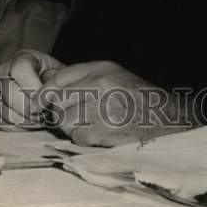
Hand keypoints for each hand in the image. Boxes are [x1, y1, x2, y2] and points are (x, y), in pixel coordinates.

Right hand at [0, 49, 62, 129]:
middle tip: (45, 113)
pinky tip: (32, 123)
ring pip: (6, 111)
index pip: (20, 69)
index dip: (34, 87)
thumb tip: (50, 95)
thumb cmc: (54, 78)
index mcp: (22, 57)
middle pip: (10, 93)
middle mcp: (3, 71)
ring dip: (27, 120)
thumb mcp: (60, 72)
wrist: (43, 84)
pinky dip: (19, 128)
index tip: (46, 98)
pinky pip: (3, 124)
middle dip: (31, 108)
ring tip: (41, 118)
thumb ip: (57, 80)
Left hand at [41, 60, 189, 146]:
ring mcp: (102, 110)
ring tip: (86, 122)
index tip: (41, 100)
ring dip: (70, 125)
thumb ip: (81, 76)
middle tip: (71, 113)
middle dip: (60, 109)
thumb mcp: (112, 74)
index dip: (46, 90)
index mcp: (102, 68)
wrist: (164, 117)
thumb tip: (46, 82)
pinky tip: (96, 133)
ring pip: (64, 120)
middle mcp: (101, 85)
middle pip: (59, 100)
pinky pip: (77, 137)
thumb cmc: (136, 95)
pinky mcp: (105, 133)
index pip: (60, 77)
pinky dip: (82, 138)